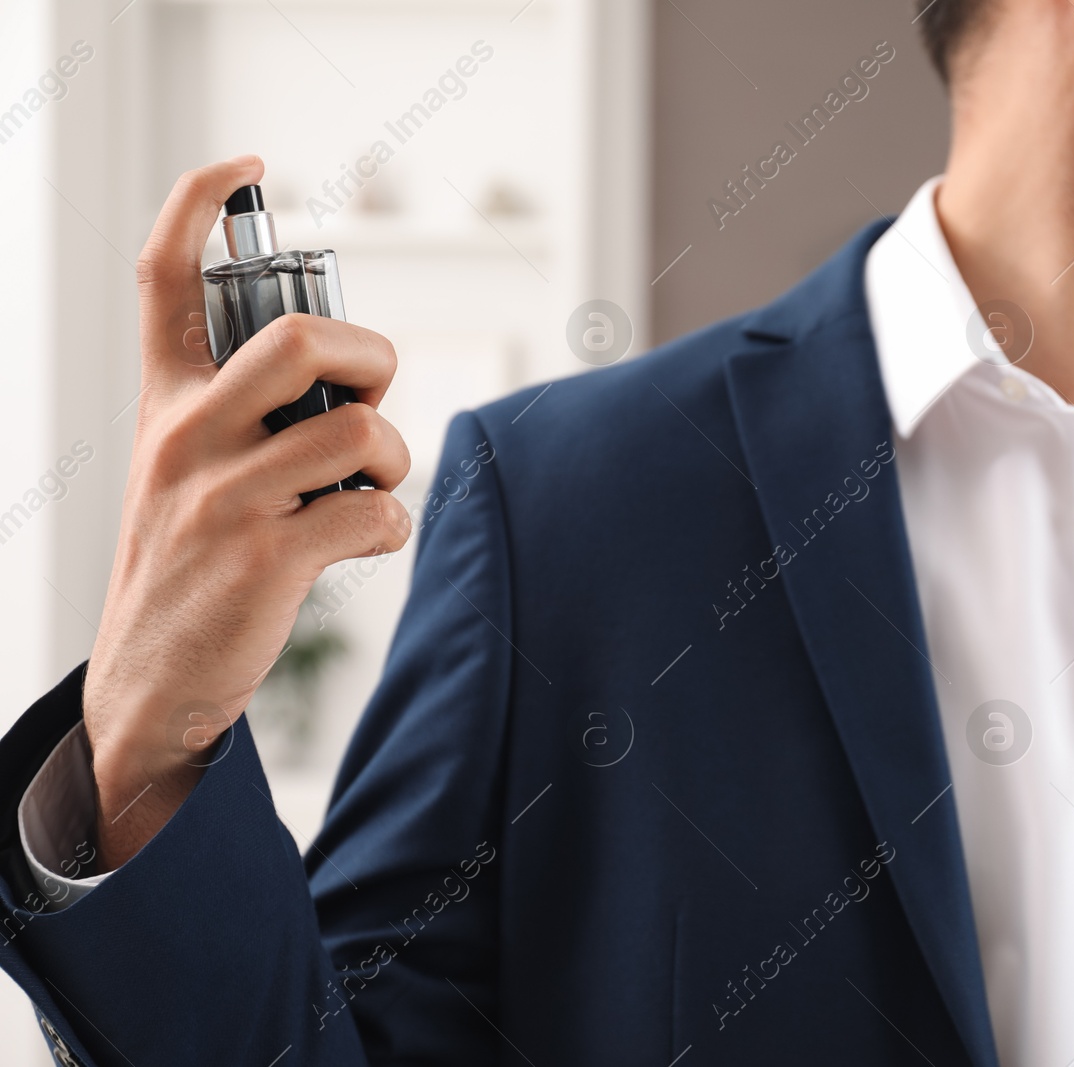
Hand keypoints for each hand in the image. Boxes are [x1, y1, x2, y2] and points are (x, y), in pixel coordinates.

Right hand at [84, 156, 411, 869]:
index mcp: (162, 402)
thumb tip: (346, 378)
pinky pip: (374, 510)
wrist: (149, 685)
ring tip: (370, 487)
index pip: (162, 277)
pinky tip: (361, 544)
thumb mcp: (186, 472)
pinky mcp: (266, 557)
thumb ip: (244, 414)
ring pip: (357, 429)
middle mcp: (184, 435)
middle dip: (369, 356)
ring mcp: (223, 496)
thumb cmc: (191, 565)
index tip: (248, 166)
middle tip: (369, 397)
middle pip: (298, 336)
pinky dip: (390, 526)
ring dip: (392, 458)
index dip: (201, 205)